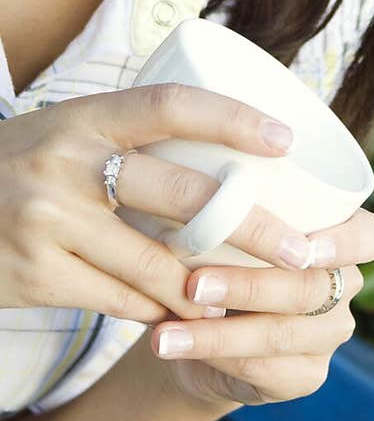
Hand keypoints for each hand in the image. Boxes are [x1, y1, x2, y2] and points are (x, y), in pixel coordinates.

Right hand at [0, 82, 321, 323]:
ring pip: (156, 263)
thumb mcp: (68, 131)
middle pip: (181, 195)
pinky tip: (181, 316)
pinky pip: (118, 301)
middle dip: (251, 227)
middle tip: (300, 249)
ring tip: (246, 298)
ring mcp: (48, 223)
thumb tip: (238, 153)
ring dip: (208, 287)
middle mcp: (66, 164)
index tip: (285, 140)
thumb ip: (133, 137)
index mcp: (84, 117)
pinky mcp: (34, 277)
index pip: (171, 104)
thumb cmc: (22, 166)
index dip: (233, 117)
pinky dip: (156, 310)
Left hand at [147, 208, 373, 408]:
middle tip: (193, 286)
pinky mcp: (307, 376)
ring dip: (218, 334)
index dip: (344, 243)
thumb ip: (226, 215)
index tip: (302, 247)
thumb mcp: (223, 225)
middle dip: (247, 287)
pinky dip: (217, 358)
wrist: (197, 327)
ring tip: (164, 333)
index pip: (370, 237)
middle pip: (310, 288)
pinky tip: (179, 350)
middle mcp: (344, 286)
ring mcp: (330, 335)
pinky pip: (265, 370)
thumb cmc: (211, 253)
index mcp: (342, 236)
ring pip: (281, 333)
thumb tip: (190, 204)